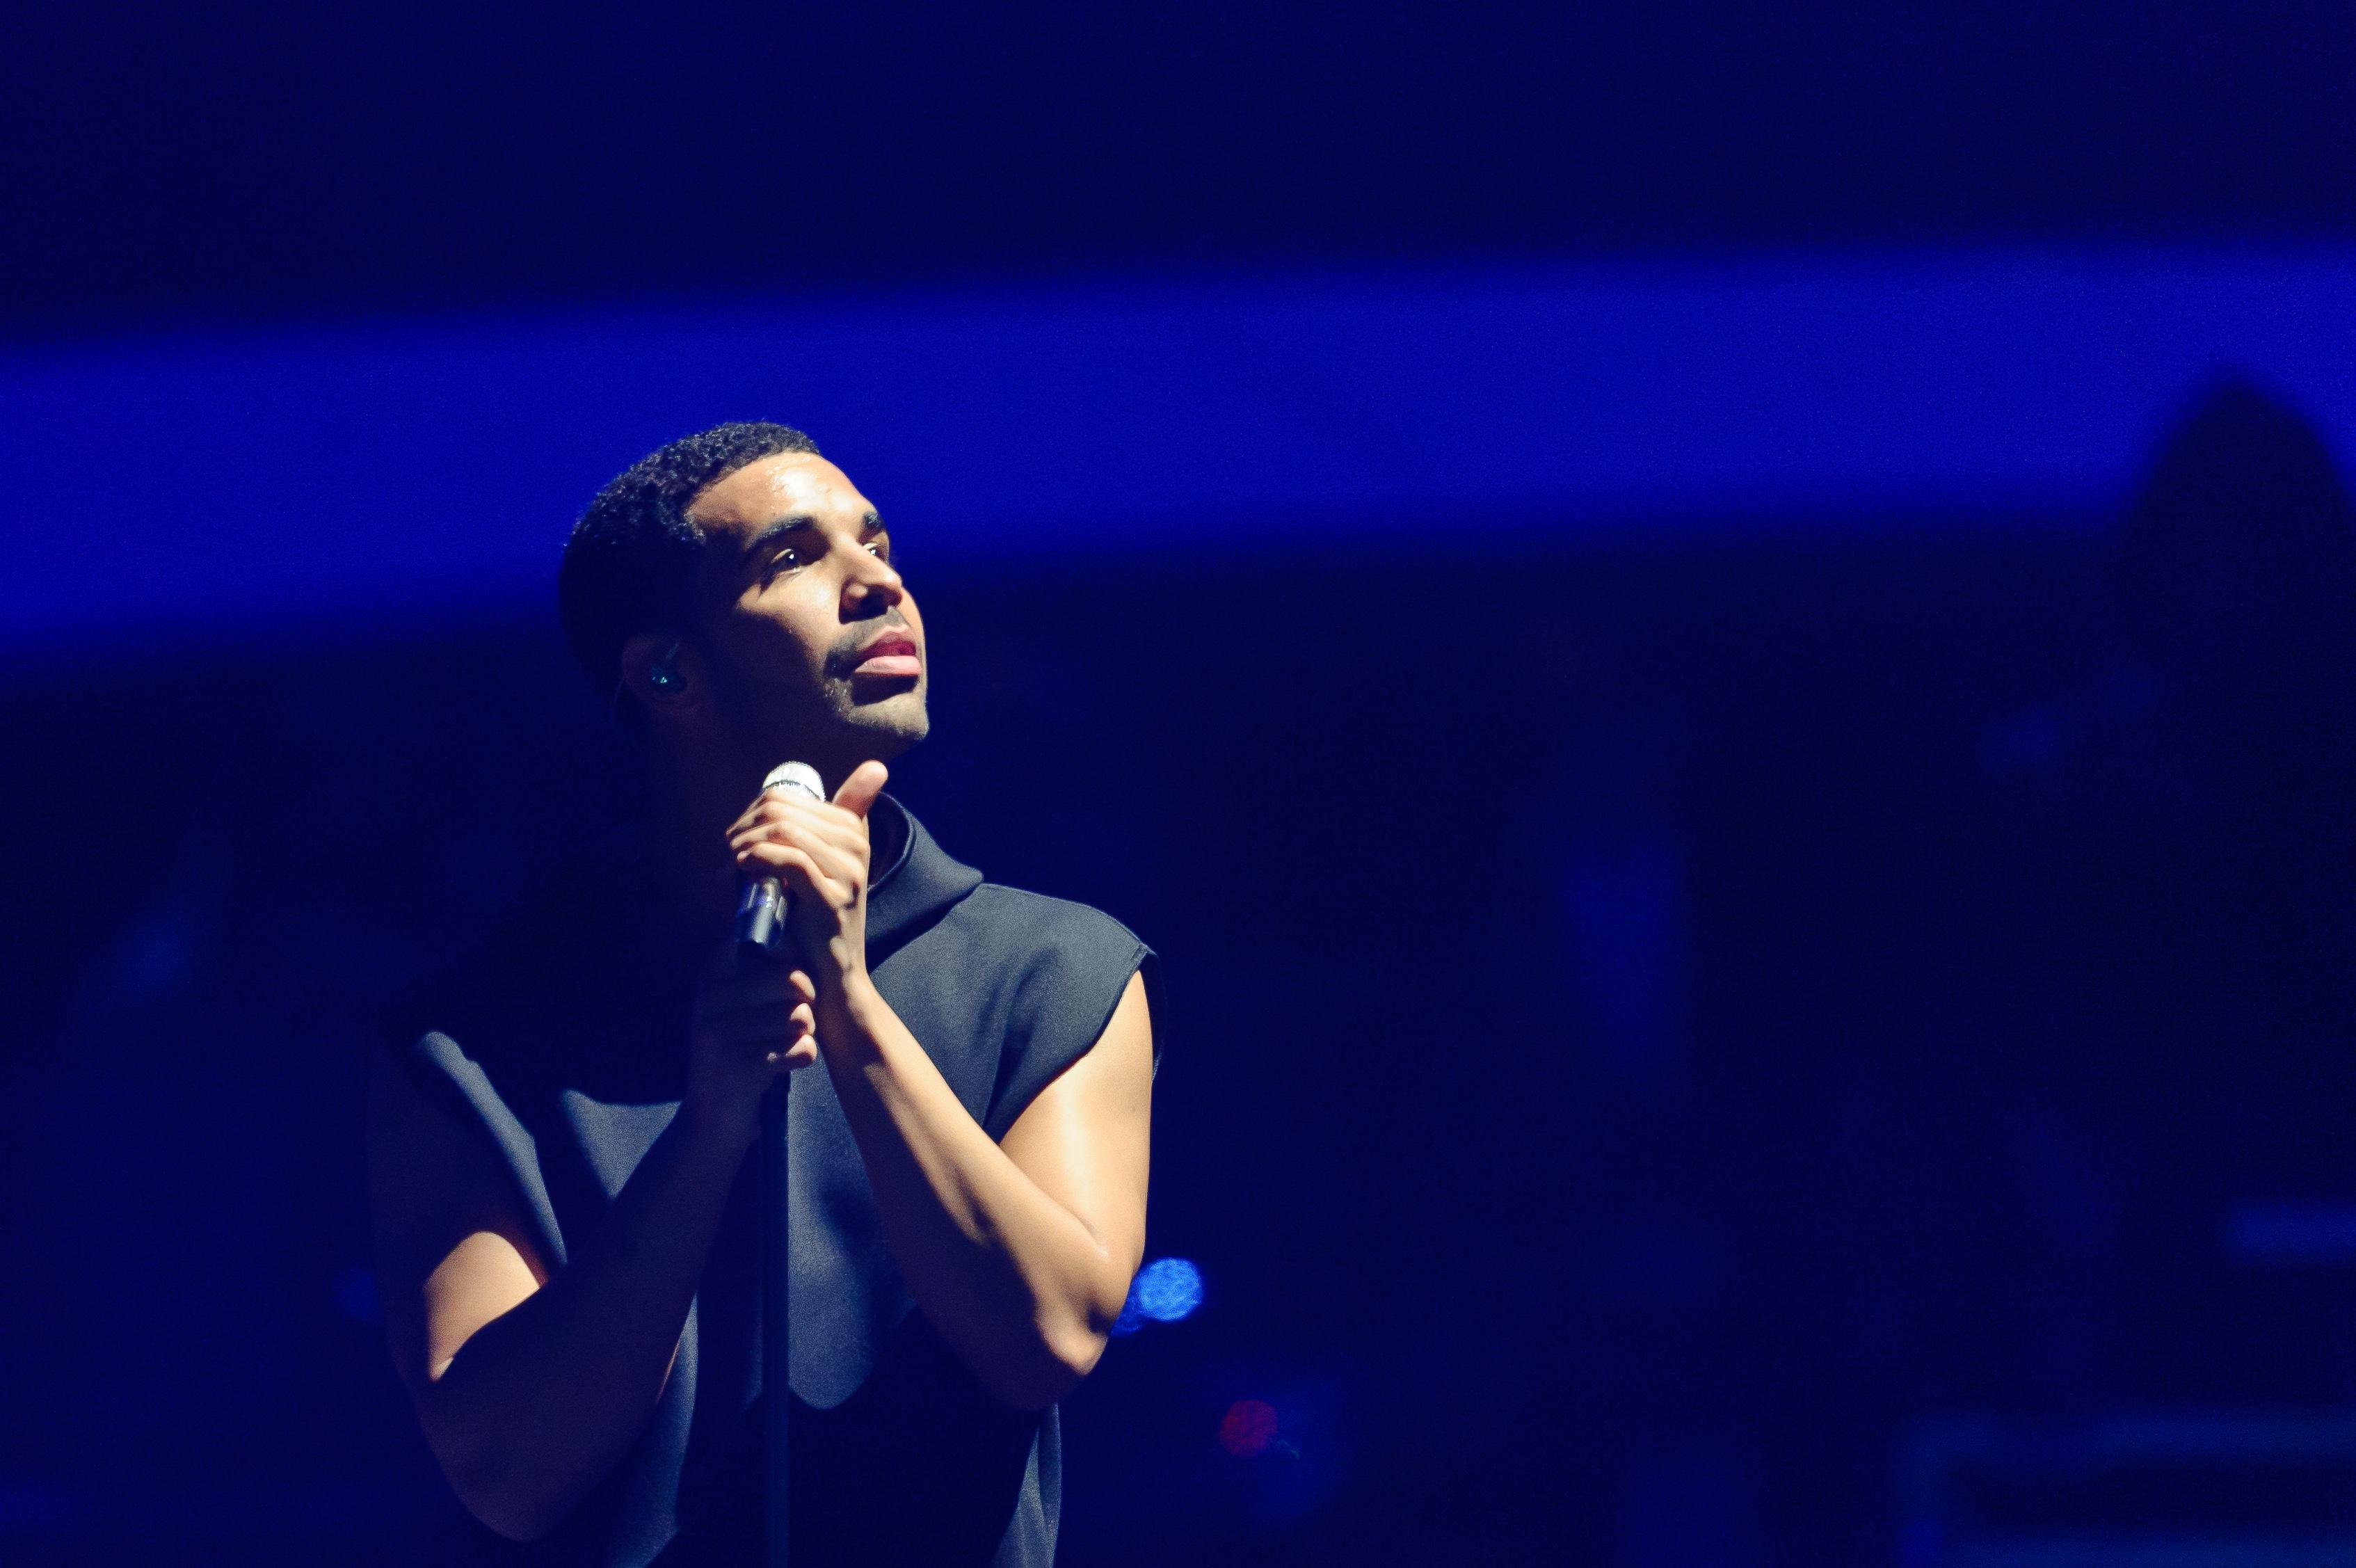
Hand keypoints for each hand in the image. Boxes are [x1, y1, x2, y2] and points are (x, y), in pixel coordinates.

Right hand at [685, 943, 819, 1143]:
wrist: (710, 1120)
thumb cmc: (739, 1051)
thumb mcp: (737, 1004)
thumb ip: (764, 969)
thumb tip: (808, 933)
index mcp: (712, 973)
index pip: (770, 942)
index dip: (793, 962)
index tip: (788, 988)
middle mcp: (711, 997)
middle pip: (794, 980)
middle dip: (806, 1004)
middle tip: (793, 1022)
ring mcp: (722, 1031)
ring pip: (802, 1016)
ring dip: (803, 1035)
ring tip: (778, 1046)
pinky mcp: (740, 1065)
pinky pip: (803, 1049)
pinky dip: (801, 1059)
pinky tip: (779, 1068)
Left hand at [726, 761, 889, 1000]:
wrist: (834, 974)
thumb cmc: (817, 919)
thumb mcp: (824, 866)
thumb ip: (821, 825)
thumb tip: (864, 771)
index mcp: (853, 829)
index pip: (790, 797)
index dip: (753, 811)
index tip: (740, 835)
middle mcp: (857, 844)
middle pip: (783, 809)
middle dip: (746, 825)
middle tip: (731, 849)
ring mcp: (848, 871)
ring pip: (785, 831)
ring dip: (747, 842)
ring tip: (735, 860)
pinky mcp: (833, 898)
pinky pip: (791, 861)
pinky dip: (760, 858)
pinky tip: (744, 868)